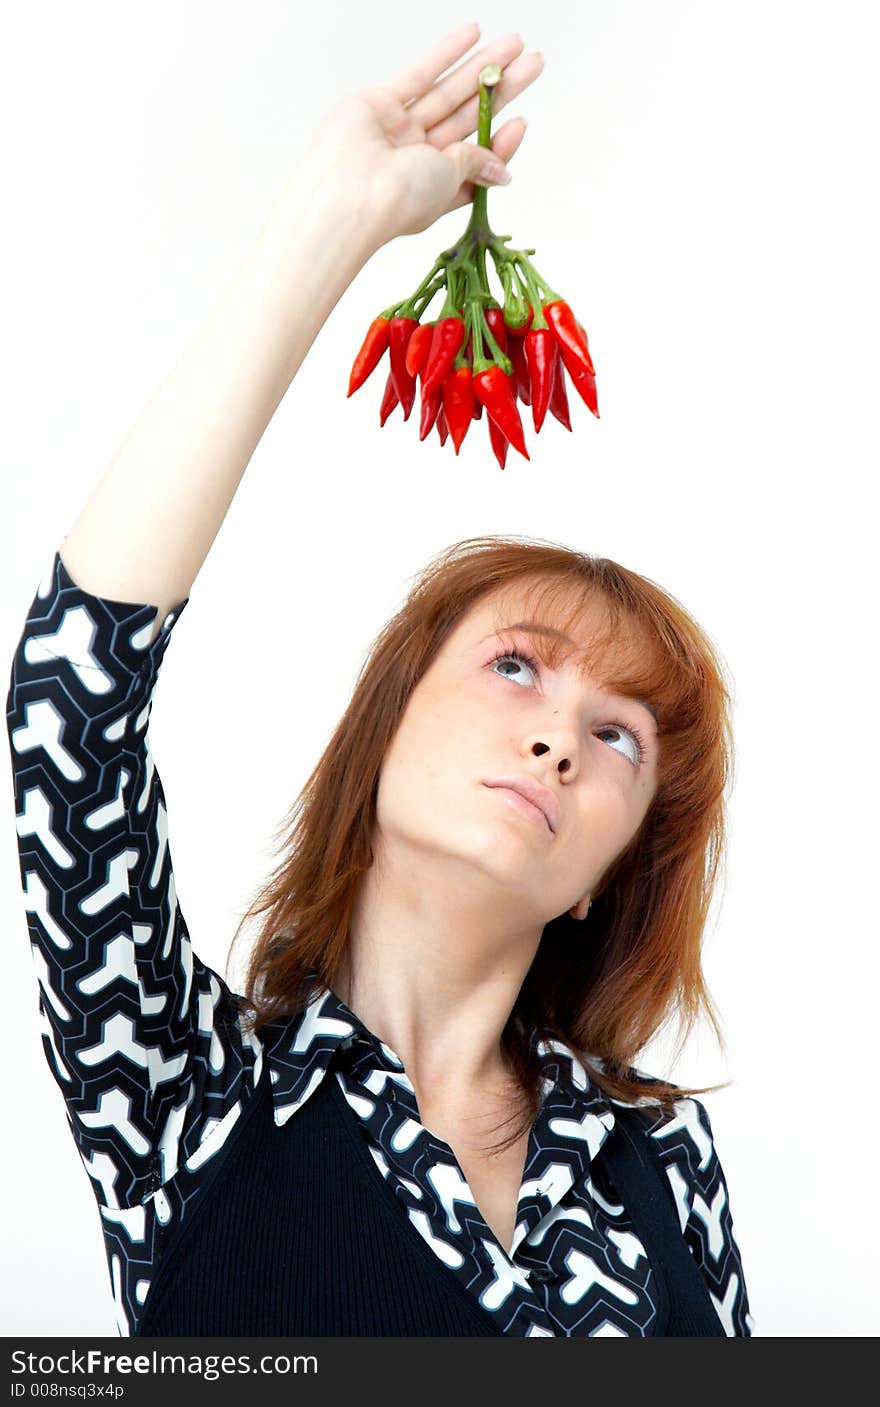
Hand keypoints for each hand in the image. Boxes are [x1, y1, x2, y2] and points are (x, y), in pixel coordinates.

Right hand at [299, 23, 543, 244]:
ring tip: (515, 44)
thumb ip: (474, 164)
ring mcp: (398, 130)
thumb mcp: (448, 182)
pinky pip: (419, 75)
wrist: (349, 195)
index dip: (499, 141)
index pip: (475, 159)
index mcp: (434, 186)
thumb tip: (502, 169)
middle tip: (533, 63)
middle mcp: (416, 158)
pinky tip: (472, 34)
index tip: (520, 121)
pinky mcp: (378, 104)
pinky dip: (445, 54)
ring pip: (449, 93)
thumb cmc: (397, 201)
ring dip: (482, 67)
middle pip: (467, 117)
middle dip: (501, 89)